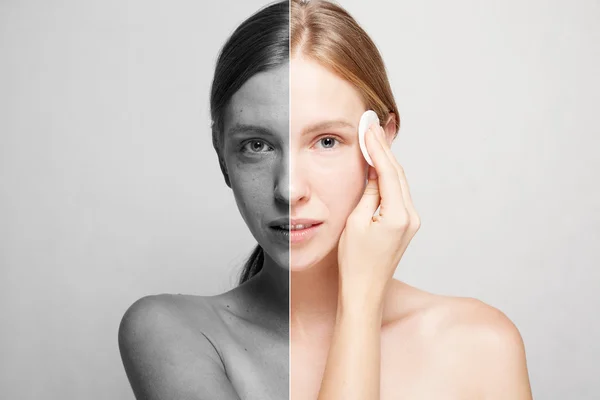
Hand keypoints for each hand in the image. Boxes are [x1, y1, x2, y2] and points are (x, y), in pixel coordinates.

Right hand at [337, 123, 419, 299]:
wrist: (364, 291)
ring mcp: (411, 222)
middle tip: (372, 125)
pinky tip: (380, 165)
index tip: (368, 127)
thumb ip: (369, 193)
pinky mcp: (406, 226)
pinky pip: (398, 194)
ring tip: (374, 138)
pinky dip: (388, 177)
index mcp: (399, 216)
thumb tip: (375, 171)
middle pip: (398, 174)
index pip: (389, 171)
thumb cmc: (354, 262)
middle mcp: (411, 217)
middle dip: (384, 149)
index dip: (378, 147)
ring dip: (386, 162)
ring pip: (399, 183)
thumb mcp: (355, 222)